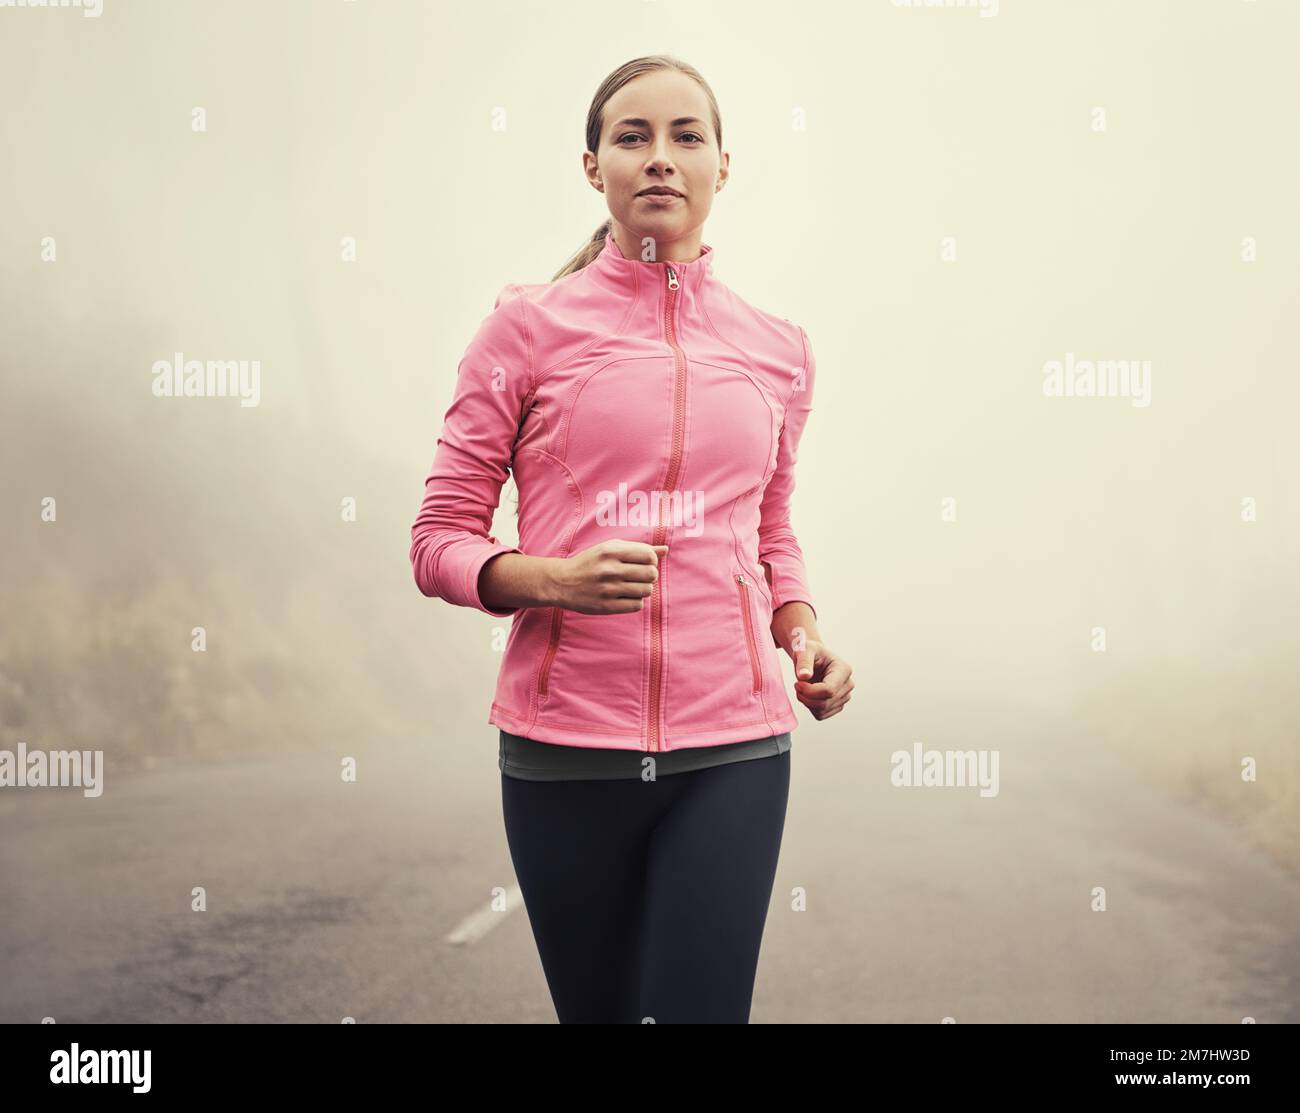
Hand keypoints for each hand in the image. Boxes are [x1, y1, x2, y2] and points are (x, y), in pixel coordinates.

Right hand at [548, 540, 668, 613]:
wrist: (562, 582)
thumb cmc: (590, 562)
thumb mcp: (610, 548)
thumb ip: (638, 548)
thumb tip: (665, 549)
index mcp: (611, 551)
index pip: (649, 555)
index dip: (652, 560)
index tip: (644, 563)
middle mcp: (610, 569)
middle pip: (651, 574)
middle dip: (650, 575)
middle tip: (640, 576)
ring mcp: (608, 589)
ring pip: (646, 591)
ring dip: (643, 589)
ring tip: (632, 586)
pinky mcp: (606, 606)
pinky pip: (637, 605)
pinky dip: (635, 601)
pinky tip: (625, 596)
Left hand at [785, 637, 852, 720]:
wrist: (813, 657)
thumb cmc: (809, 651)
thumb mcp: (804, 649)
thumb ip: (804, 661)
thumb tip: (804, 676)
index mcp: (844, 669)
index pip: (829, 690)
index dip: (809, 691)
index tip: (797, 683)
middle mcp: (848, 684)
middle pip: (825, 702)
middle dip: (806, 697)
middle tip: (797, 685)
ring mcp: (844, 696)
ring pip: (822, 711)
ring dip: (806, 702)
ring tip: (802, 688)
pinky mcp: (837, 705)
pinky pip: (821, 715)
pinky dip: (810, 708)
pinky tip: (807, 695)